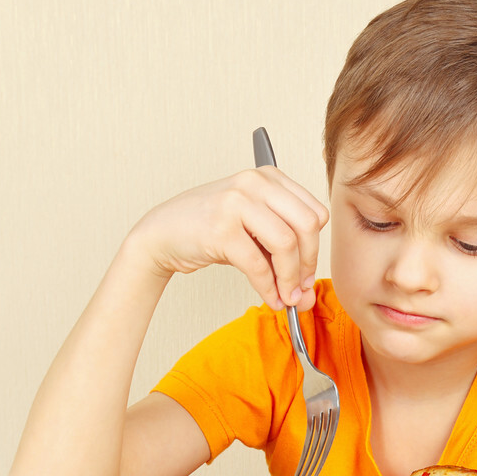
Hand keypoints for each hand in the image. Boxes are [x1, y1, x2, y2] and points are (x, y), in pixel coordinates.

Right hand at [129, 166, 328, 309]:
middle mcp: (254, 183)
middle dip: (308, 264)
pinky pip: (258, 265)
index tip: (306, 270)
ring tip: (285, 297)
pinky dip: (268, 288)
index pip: (315, 212)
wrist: (161, 233)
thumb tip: (307, 295)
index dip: (315, 247)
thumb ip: (282, 256)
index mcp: (269, 177)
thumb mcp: (253, 231)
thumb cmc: (210, 229)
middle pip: (307, 225)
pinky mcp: (221, 228)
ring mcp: (236, 203)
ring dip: (289, 279)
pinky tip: (270, 298)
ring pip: (286, 244)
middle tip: (300, 288)